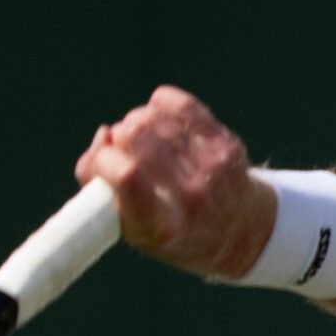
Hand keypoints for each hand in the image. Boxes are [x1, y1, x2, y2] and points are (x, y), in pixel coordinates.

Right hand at [70, 86, 274, 278]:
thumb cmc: (169, 228)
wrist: (238, 231)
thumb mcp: (129, 227)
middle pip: (135, 136)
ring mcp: (212, 168)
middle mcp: (191, 198)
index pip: (126, 175)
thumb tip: (104, 135)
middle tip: (124, 149)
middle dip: (119, 135)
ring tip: (141, 138)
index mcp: (162, 227)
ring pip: (153, 117)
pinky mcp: (225, 144)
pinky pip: (180, 104)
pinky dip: (160, 105)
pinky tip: (159, 119)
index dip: (103, 159)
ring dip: (137, 121)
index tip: (104, 162)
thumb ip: (97, 184)